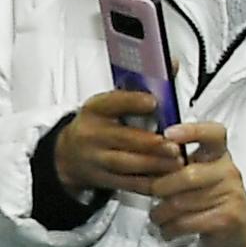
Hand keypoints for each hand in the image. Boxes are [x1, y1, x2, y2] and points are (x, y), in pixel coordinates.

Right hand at [52, 89, 186, 196]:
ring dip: (153, 164)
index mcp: (95, 109)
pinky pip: (127, 183)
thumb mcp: (112, 102)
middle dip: (149, 143)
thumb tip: (173, 62)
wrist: (68, 154)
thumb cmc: (100, 123)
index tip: (153, 101)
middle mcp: (92, 134)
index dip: (132, 101)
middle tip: (173, 145)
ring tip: (177, 162)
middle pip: (121, 138)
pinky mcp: (102, 179)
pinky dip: (148, 183)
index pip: (112, 102)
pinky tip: (167, 180)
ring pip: (125, 164)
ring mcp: (95, 159)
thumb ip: (142, 87)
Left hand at [145, 121, 245, 246]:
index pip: (213, 133)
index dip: (192, 131)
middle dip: (160, 188)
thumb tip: (136, 155)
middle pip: (187, 175)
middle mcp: (228, 171)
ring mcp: (231, 195)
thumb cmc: (207, 199)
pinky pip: (187, 222)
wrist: (241, 231)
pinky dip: (169, 228)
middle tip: (152, 194)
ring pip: (182, 203)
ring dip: (160, 213)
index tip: (168, 134)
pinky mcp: (228, 218)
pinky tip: (168, 230)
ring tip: (157, 217)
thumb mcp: (194, 175)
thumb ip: (172, 164)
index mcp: (218, 154)